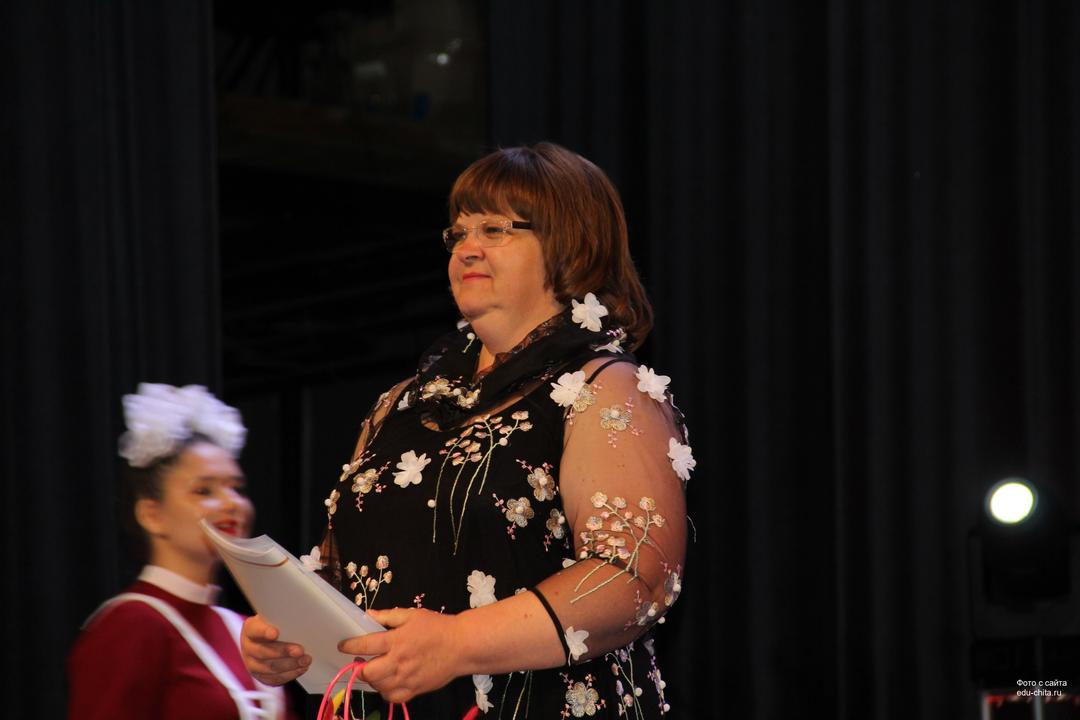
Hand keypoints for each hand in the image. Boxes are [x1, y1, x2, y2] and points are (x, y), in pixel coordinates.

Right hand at [241, 615, 311, 685]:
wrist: (264, 640)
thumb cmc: (274, 625)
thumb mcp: (273, 617)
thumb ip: (281, 617)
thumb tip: (300, 617)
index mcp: (250, 629)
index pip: (255, 630)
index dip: (264, 632)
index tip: (276, 633)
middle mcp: (248, 648)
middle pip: (263, 652)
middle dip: (283, 652)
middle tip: (300, 651)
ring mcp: (252, 664)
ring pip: (270, 668)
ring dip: (290, 665)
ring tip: (305, 660)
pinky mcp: (260, 676)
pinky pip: (275, 678)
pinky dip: (290, 674)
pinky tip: (301, 669)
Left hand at [338, 607, 463, 702]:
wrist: (462, 646)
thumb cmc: (437, 627)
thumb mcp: (413, 615)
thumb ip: (388, 615)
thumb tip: (368, 614)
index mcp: (397, 640)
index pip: (365, 646)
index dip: (350, 646)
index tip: (343, 646)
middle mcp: (399, 662)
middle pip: (368, 673)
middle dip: (361, 668)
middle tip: (363, 661)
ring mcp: (406, 678)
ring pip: (378, 687)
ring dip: (373, 679)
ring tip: (376, 670)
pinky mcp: (415, 690)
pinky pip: (392, 697)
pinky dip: (386, 692)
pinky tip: (388, 682)